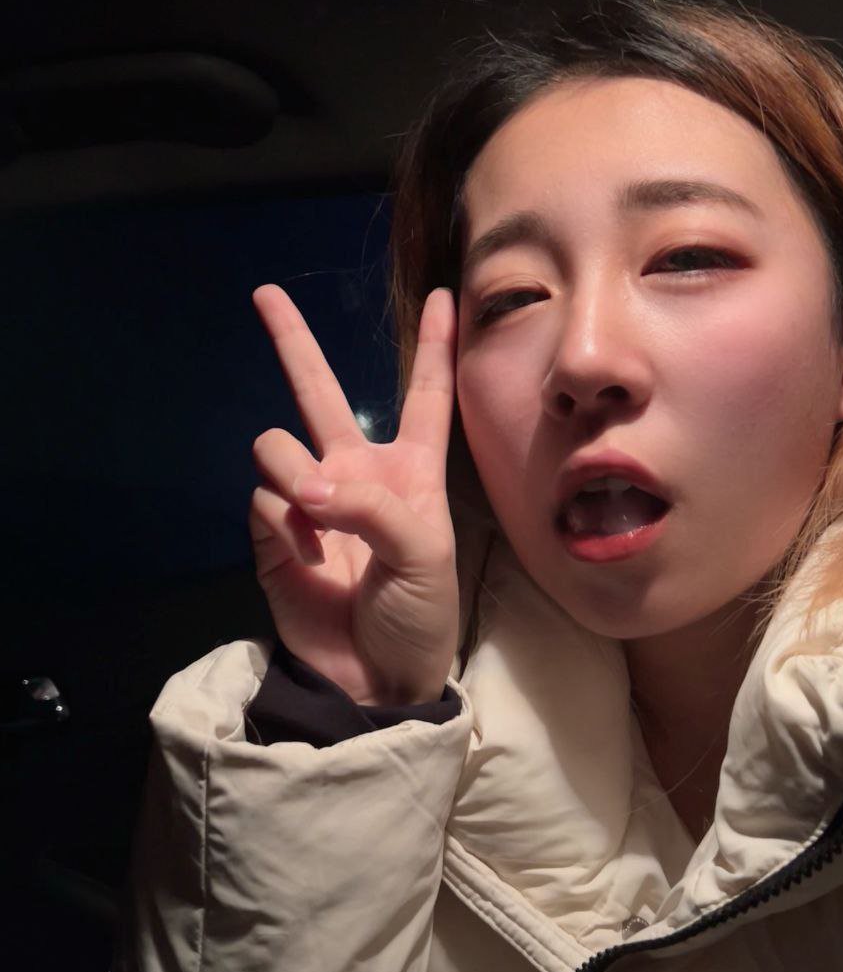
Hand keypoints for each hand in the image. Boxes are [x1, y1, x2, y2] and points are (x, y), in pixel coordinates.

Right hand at [248, 284, 458, 705]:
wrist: (378, 678)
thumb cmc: (421, 614)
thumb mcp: (424, 555)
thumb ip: (371, 506)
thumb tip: (304, 487)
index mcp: (410, 470)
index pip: (425, 395)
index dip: (435, 347)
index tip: (449, 296)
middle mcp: (356, 472)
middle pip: (321, 392)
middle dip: (292, 342)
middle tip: (265, 294)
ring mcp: (311, 499)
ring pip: (278, 446)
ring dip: (293, 473)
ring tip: (320, 519)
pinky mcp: (274, 533)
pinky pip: (264, 500)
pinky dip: (284, 527)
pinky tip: (310, 560)